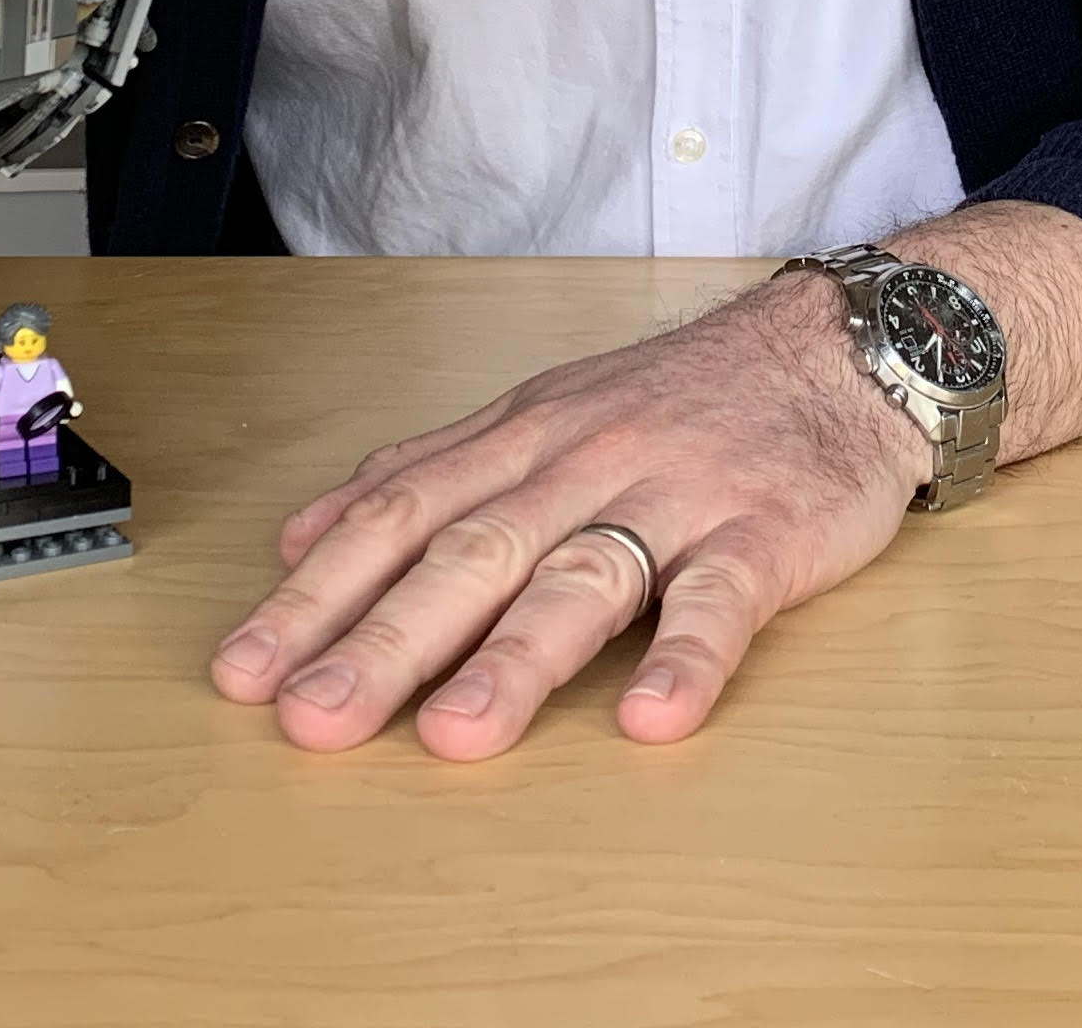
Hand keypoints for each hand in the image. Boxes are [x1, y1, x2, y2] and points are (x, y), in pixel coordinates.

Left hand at [205, 271, 922, 759]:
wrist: (836, 346)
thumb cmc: (679, 396)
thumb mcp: (538, 412)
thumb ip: (426, 474)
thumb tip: (303, 536)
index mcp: (520, 438)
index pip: (398, 516)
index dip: (318, 595)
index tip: (245, 669)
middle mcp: (583, 463)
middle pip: (471, 554)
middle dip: (384, 640)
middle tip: (312, 721)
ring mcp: (676, 497)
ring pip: (582, 576)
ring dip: (515, 660)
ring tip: (454, 734)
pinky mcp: (766, 532)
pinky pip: (723, 599)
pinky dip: (687, 658)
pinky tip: (651, 720)